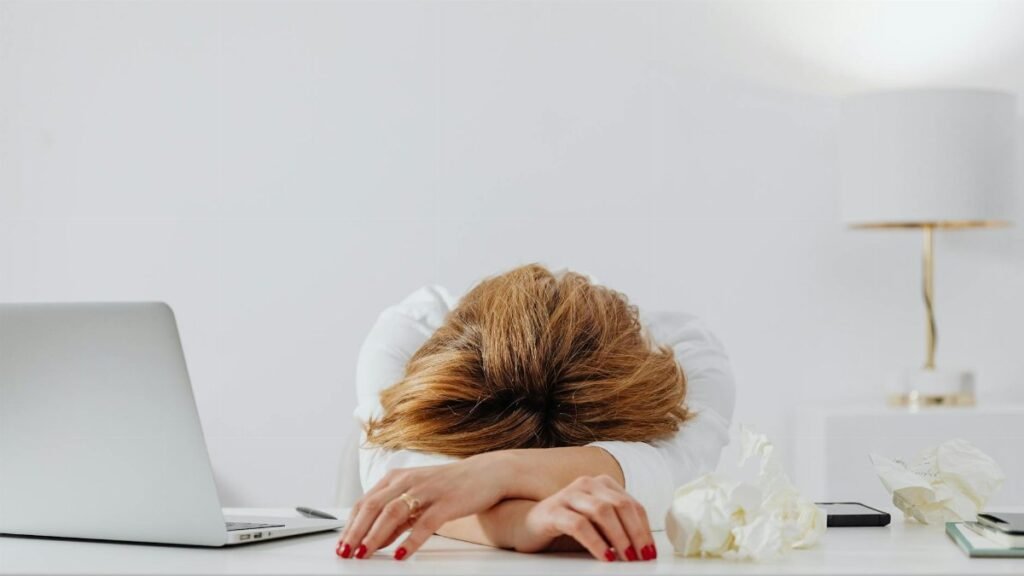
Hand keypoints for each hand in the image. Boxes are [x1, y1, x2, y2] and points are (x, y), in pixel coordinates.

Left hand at [336, 452, 524, 559]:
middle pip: (373, 506)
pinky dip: (410, 539)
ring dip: (375, 535)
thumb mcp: (418, 499)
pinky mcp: (447, 502)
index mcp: (397, 478)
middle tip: (346, 552)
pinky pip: (424, 523)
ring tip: (365, 553)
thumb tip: (375, 539)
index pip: (364, 502)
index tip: (340, 544)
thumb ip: (397, 518)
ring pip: (393, 512)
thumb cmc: (451, 486)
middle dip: (356, 532)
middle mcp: (408, 481)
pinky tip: (401, 554)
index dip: (350, 524)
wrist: (488, 473)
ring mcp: (427, 490)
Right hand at [515, 475, 656, 561]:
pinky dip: (596, 542)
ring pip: (602, 511)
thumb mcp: (597, 524)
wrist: (526, 525)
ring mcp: (568, 495)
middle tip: (642, 557)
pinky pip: (579, 525)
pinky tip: (604, 556)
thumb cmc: (566, 525)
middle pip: (621, 506)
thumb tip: (644, 549)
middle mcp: (587, 484)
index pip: (632, 505)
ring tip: (626, 557)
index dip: (644, 529)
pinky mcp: (553, 510)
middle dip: (636, 534)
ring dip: (619, 537)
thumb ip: (618, 527)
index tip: (650, 551)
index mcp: (602, 484)